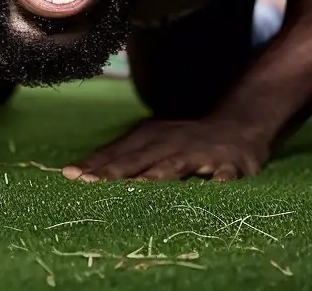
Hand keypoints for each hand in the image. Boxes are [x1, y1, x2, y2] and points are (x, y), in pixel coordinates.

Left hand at [62, 116, 274, 182]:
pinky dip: (217, 182)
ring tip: (137, 188)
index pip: (120, 152)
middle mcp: (174, 141)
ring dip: (156, 176)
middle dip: (116, 172)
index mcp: (154, 136)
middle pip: (140, 159)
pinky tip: (212, 188)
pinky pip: (223, 176)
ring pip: (175, 166)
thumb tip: (73, 173)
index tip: (70, 175)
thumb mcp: (153, 141)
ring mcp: (201, 152)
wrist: (241, 123)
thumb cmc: (186, 140)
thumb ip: (119, 158)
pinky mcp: (230, 165)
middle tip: (89, 183)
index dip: (96, 163)